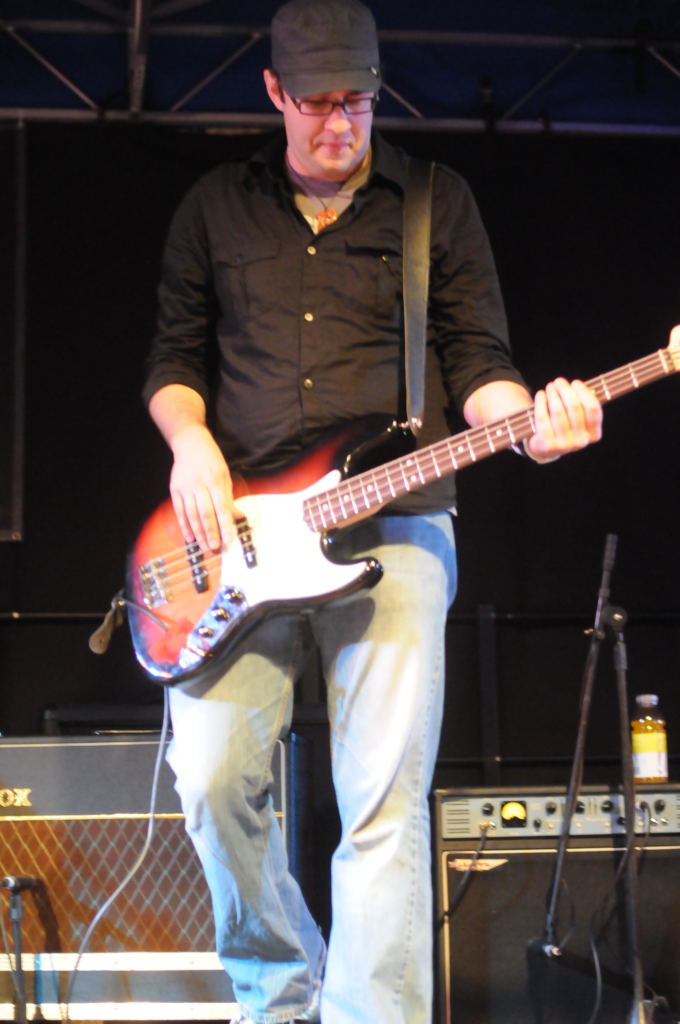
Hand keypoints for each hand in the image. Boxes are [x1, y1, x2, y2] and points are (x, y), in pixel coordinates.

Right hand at [169, 424, 236, 551]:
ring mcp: (185, 488)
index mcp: (215, 481)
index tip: (228, 540)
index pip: (221, 508)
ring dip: (198, 533)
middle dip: (210, 533)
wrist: (189, 444)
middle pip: (205, 514)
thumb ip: (229, 498)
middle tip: (214, 549)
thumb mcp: (225, 475)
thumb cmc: (212, 461)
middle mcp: (199, 485)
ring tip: (203, 547)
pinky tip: (189, 537)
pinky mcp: (175, 490)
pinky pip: (179, 511)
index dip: (224, 525)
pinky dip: (184, 525)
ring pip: (191, 515)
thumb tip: (239, 517)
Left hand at [525, 378, 602, 462]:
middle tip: (559, 381)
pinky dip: (541, 403)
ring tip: (550, 387)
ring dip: (553, 394)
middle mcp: (581, 441)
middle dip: (565, 389)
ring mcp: (564, 445)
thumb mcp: (578, 419)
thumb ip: (582, 404)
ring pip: (558, 410)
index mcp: (593, 434)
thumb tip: (578, 385)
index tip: (575, 382)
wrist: (546, 448)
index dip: (583, 392)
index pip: (592, 408)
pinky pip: (543, 417)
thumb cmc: (565, 426)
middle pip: (574, 406)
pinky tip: (540, 395)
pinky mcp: (547, 444)